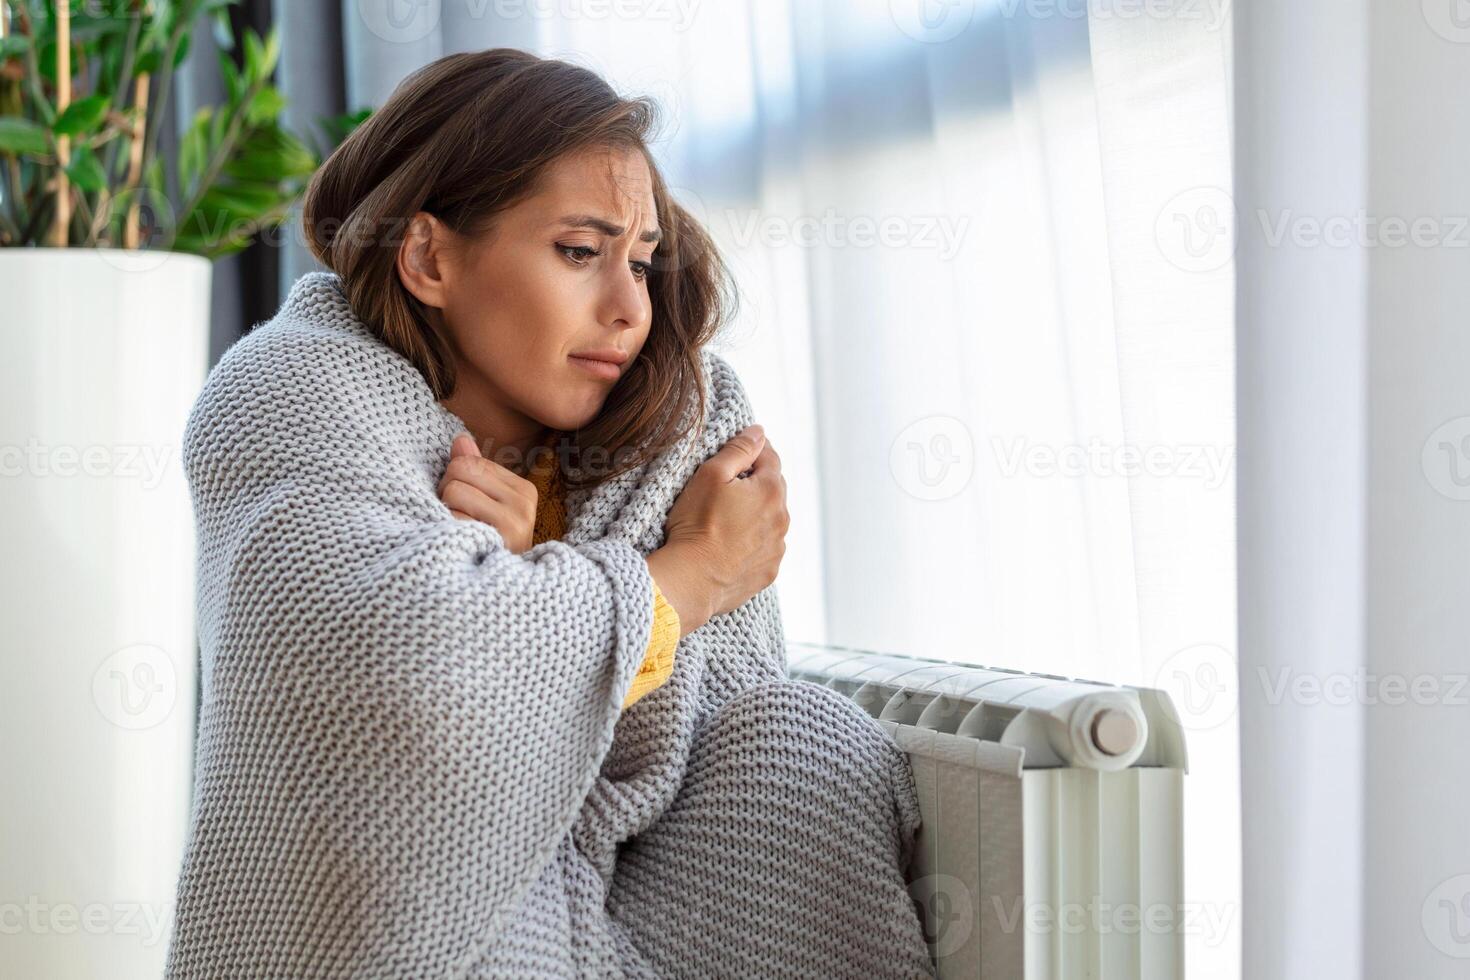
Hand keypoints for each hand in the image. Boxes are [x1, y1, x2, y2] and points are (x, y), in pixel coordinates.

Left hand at [439, 432, 537, 553]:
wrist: (499, 596)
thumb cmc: (487, 546)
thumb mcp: (486, 506)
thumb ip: (474, 471)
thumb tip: (460, 439)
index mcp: (524, 491)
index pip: (468, 461)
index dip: (455, 481)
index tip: (467, 506)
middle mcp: (523, 504)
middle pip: (459, 471)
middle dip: (448, 492)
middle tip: (459, 518)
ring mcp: (512, 523)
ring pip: (453, 490)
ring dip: (446, 512)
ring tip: (459, 531)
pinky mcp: (496, 539)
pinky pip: (452, 516)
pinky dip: (447, 531)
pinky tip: (460, 544)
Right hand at [646, 424, 787, 634]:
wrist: (691, 580)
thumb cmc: (696, 524)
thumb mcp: (711, 475)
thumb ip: (738, 449)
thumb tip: (758, 431)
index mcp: (771, 491)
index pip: (769, 457)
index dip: (753, 450)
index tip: (738, 451)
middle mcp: (782, 519)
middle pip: (773, 489)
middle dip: (755, 482)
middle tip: (727, 486)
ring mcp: (777, 548)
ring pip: (771, 520)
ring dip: (756, 514)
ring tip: (726, 518)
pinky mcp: (768, 571)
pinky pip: (764, 548)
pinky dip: (753, 542)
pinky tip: (730, 544)